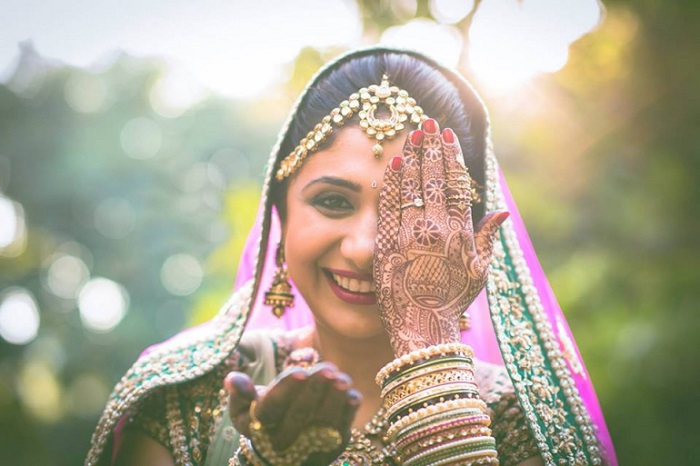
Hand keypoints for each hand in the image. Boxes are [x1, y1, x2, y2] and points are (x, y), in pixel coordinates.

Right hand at [225, 363, 359, 464]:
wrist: (281, 451)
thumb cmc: (263, 417)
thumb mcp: (244, 407)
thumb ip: (239, 392)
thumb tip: (232, 378)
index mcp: (258, 428)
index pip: (271, 408)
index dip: (285, 389)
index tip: (300, 371)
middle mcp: (282, 443)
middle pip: (299, 416)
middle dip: (315, 390)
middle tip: (328, 369)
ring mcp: (307, 448)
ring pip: (322, 424)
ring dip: (334, 399)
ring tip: (342, 378)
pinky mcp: (329, 449)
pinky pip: (340, 431)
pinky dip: (348, 413)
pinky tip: (352, 394)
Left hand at [374, 119, 508, 355]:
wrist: (423, 328)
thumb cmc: (453, 300)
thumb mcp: (479, 271)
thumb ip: (488, 238)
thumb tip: (502, 212)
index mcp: (459, 233)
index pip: (455, 185)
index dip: (451, 157)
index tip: (447, 136)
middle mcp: (435, 229)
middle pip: (432, 178)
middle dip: (430, 147)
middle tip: (427, 122)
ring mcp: (409, 235)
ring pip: (409, 186)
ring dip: (410, 157)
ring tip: (410, 134)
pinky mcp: (387, 244)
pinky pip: (388, 206)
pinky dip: (389, 183)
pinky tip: (390, 164)